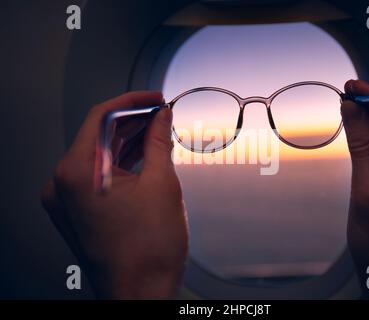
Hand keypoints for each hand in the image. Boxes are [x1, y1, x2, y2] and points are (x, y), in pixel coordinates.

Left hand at [41, 92, 187, 298]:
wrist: (141, 292)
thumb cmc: (148, 250)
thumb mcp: (161, 183)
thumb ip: (159, 141)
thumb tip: (161, 116)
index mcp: (77, 173)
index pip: (102, 117)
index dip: (132, 102)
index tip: (154, 98)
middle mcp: (64, 184)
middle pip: (99, 135)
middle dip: (132, 122)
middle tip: (161, 114)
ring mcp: (68, 199)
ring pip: (100, 155)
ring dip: (128, 141)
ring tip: (158, 131)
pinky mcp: (78, 210)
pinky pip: (98, 175)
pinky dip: (121, 163)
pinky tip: (144, 153)